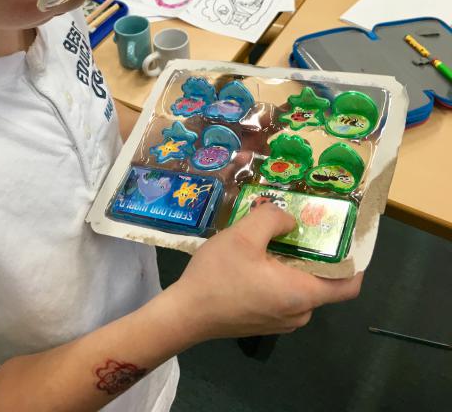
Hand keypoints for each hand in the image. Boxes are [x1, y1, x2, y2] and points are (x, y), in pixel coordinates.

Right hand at [165, 203, 362, 342]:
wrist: (185, 314)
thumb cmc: (218, 275)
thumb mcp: (244, 234)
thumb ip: (273, 218)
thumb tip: (290, 221)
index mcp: (301, 293)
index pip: (349, 285)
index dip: (355, 261)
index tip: (348, 236)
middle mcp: (298, 312)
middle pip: (322, 282)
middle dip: (314, 253)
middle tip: (300, 224)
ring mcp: (281, 322)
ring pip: (301, 287)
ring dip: (293, 263)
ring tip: (273, 237)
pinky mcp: (264, 322)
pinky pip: (284, 296)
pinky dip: (280, 276)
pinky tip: (256, 259)